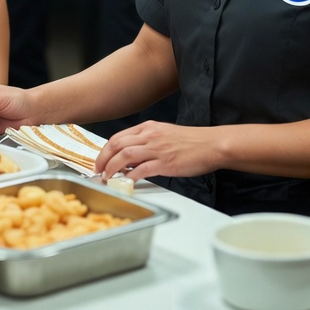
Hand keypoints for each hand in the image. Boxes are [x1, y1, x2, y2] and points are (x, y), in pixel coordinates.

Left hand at [94, 121, 222, 181]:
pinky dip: (130, 176)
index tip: (100, 161)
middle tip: (98, 170)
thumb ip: (146, 142)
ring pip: (124, 155)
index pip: (118, 137)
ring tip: (107, 177)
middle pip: (116, 144)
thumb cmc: (191, 142)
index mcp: (148, 127)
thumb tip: (130, 156)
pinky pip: (141, 169)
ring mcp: (157, 149)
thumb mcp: (164, 134)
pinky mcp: (165, 163)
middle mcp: (150, 135)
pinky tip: (126, 182)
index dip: (105, 150)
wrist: (211, 144)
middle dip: (102, 159)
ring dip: (112, 167)